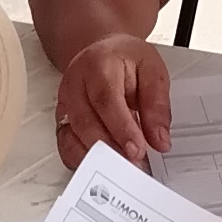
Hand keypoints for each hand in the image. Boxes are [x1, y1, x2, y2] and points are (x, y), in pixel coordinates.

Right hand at [55, 35, 171, 169]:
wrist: (102, 51)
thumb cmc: (126, 59)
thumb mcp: (152, 71)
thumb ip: (157, 105)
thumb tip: (159, 140)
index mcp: (99, 64)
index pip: (106, 99)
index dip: (121, 128)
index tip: (138, 150)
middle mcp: (75, 83)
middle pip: (85, 121)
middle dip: (110, 148)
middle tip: (133, 165)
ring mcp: (64, 102)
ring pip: (71, 136)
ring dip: (95, 158)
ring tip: (121, 170)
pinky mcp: (61, 118)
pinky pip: (65, 144)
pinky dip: (82, 160)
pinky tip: (102, 166)